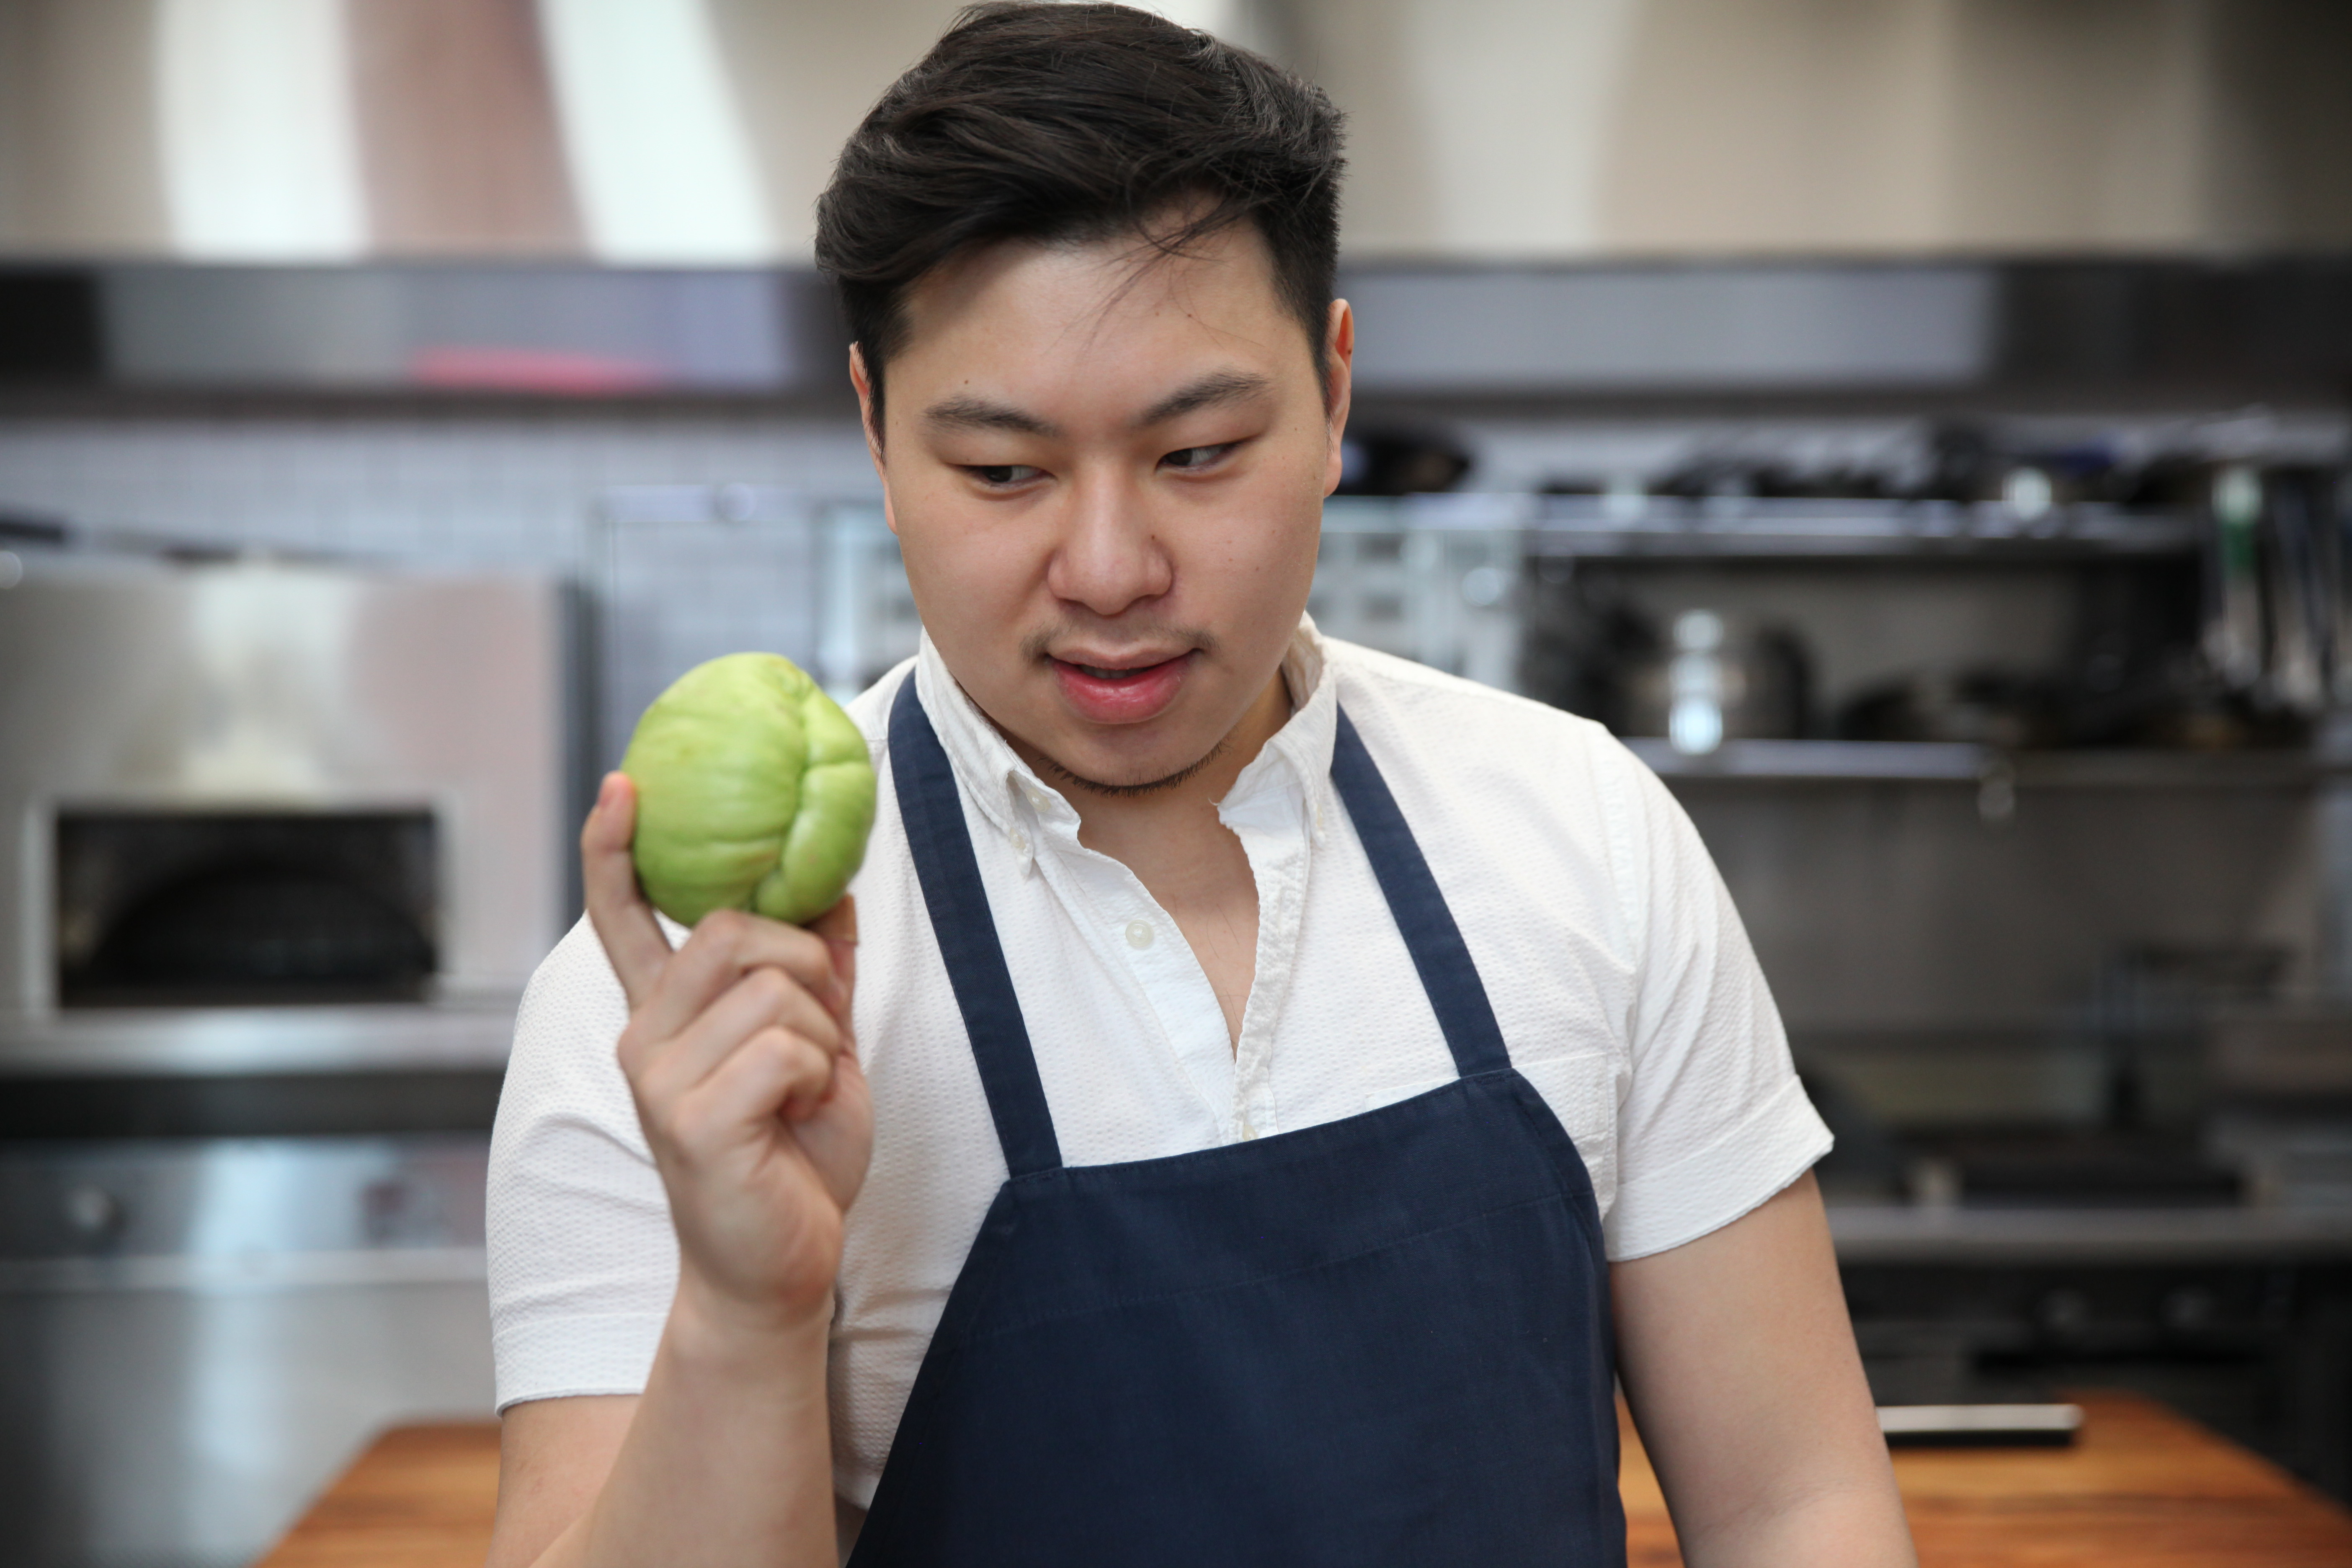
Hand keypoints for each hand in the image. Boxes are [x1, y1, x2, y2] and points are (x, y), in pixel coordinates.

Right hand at [582, 771, 872, 1335]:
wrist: (777, 1265)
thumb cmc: (793, 1158)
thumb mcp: (818, 1046)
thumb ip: (816, 972)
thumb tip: (834, 890)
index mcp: (663, 1016)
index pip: (623, 916)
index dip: (615, 849)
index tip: (623, 786)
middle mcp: (644, 1038)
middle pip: (735, 929)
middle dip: (806, 968)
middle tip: (818, 1033)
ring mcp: (658, 1079)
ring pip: (774, 988)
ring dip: (822, 1035)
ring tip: (805, 1091)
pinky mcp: (691, 1120)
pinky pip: (788, 1047)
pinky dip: (819, 1076)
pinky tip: (798, 1118)